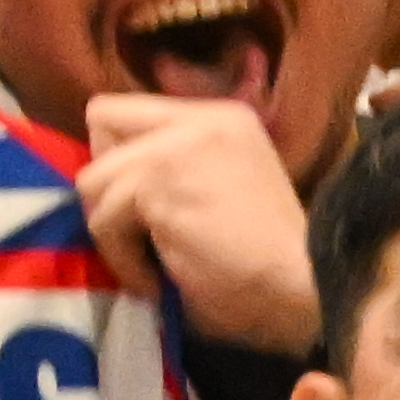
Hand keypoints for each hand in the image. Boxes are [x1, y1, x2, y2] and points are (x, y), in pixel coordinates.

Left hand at [75, 95, 321, 345]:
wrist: (305, 288)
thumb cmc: (270, 261)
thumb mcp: (221, 188)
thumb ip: (176, 164)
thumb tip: (107, 174)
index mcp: (221, 117)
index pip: (127, 112)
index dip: (120, 156)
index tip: (144, 204)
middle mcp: (200, 119)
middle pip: (100, 125)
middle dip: (108, 184)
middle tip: (142, 227)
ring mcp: (178, 146)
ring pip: (94, 178)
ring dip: (112, 230)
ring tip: (153, 261)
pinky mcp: (160, 181)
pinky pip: (104, 220)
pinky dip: (123, 259)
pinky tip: (160, 279)